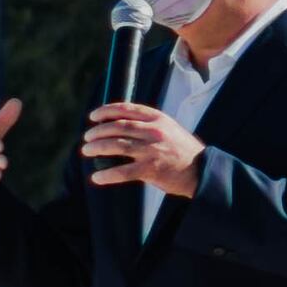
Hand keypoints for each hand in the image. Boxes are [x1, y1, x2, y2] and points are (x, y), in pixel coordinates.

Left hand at [83, 99, 205, 198]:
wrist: (200, 170)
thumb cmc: (182, 150)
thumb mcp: (168, 128)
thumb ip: (147, 124)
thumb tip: (118, 125)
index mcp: (158, 118)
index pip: (126, 109)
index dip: (106, 111)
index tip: (93, 116)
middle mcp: (154, 131)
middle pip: (118, 127)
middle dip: (98, 131)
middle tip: (87, 137)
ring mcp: (152, 150)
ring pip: (117, 145)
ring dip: (98, 147)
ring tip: (86, 151)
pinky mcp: (151, 169)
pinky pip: (123, 171)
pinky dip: (107, 174)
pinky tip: (97, 177)